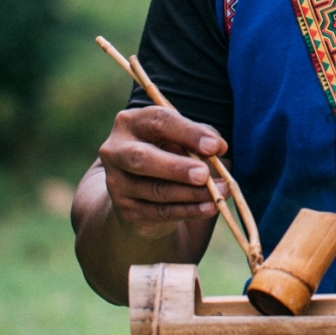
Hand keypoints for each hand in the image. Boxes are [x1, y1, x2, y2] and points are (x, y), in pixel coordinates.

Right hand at [97, 106, 225, 237]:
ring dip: (192, 193)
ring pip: (156, 190)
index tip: (215, 146)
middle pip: (142, 158)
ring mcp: (117, 183)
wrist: (139, 191)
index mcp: (130, 123)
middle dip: (177, 167)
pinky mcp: (126, 211)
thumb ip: (200, 137)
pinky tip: (209, 207)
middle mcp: (116, 151)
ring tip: (219, 192)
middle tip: (204, 174)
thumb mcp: (182, 137)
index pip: (158, 122)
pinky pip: (161, 212)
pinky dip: (189, 210)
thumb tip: (217, 148)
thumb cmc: (167, 152)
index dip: (188, 133)